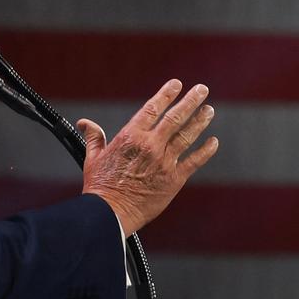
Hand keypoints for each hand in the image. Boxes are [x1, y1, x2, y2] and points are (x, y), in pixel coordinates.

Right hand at [78, 79, 218, 234]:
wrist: (110, 213)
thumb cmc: (100, 187)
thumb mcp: (93, 158)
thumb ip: (94, 137)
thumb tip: (85, 123)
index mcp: (131, 137)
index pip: (152, 108)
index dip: (166, 94)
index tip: (176, 84)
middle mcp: (150, 145)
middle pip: (175, 117)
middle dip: (190, 101)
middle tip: (202, 89)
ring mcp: (164, 162)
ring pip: (187, 136)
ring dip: (200, 121)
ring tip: (209, 110)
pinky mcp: (174, 179)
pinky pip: (194, 161)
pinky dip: (205, 151)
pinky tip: (213, 142)